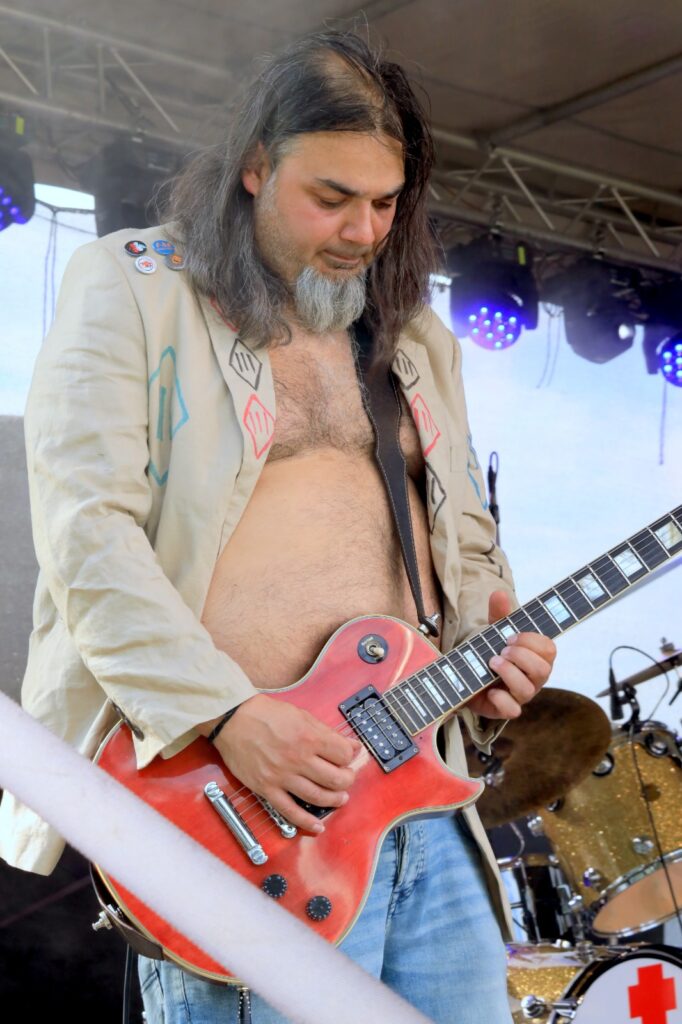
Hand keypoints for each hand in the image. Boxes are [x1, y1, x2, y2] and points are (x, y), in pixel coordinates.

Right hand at [204, 694, 360, 833]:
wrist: (233, 720)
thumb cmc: (266, 714)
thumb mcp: (302, 715)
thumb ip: (327, 732)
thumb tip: (352, 745)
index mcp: (309, 737)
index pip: (343, 755)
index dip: (350, 757)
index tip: (348, 757)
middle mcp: (298, 758)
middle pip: (336, 779)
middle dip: (347, 780)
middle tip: (346, 778)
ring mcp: (282, 776)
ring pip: (318, 797)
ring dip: (334, 800)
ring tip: (339, 798)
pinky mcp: (267, 789)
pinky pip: (290, 811)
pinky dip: (306, 822)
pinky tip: (318, 826)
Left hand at [466, 590, 556, 719]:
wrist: (468, 677)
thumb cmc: (490, 652)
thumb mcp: (494, 631)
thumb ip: (498, 614)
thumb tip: (499, 593)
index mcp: (536, 657)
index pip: (549, 649)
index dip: (531, 641)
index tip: (510, 636)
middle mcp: (533, 678)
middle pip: (543, 669)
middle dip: (520, 656)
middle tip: (501, 650)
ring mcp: (520, 695)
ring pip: (528, 689)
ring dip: (509, 672)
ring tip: (492, 662)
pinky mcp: (504, 709)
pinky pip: (513, 710)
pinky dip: (502, 700)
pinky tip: (490, 691)